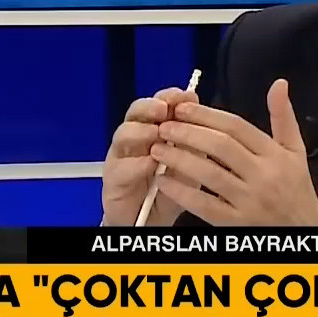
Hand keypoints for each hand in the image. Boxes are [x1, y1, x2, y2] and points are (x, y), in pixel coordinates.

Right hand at [101, 86, 200, 225]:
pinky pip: (121, 167)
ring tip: (157, 134)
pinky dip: (137, 163)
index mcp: (155, 130)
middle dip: (150, 107)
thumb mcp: (190, 164)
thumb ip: (194, 142)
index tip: (186, 96)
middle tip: (164, 109)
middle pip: (135, 112)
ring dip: (141, 131)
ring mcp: (121, 157)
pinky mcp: (113, 178)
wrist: (153, 220)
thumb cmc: (170, 190)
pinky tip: (151, 164)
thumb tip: (204, 117)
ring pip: (123, 134)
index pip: (159, 104)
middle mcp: (135, 139)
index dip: (170, 97)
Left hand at [151, 78, 317, 225]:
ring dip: (180, 159)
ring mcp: (249, 200)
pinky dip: (182, 192)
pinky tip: (164, 181)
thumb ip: (283, 116)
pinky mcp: (236, 222)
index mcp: (275, 154)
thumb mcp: (296, 150)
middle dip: (188, 133)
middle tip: (165, 125)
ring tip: (158, 148)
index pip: (237, 127)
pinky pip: (204, 205)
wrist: (303, 229)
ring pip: (210, 174)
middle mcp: (263, 175)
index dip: (207, 115)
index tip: (183, 108)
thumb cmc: (296, 188)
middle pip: (221, 146)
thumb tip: (279, 84)